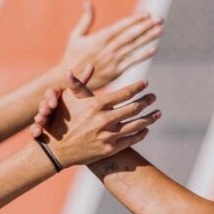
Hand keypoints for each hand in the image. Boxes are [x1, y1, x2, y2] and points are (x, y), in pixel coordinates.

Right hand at [30, 64, 158, 165]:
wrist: (56, 149)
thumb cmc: (62, 120)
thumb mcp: (69, 99)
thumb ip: (81, 82)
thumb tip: (89, 64)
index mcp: (96, 105)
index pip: (124, 93)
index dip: (137, 87)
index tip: (145, 83)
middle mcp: (104, 120)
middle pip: (134, 108)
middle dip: (147, 101)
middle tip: (154, 96)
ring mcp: (108, 136)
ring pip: (136, 125)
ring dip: (150, 118)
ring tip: (158, 112)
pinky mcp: (109, 149)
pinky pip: (131, 140)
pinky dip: (141, 133)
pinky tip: (146, 128)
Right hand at [57, 2, 162, 90]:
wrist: (69, 81)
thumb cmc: (72, 56)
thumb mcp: (76, 36)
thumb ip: (85, 20)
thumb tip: (87, 2)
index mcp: (99, 38)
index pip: (120, 26)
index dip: (134, 20)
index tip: (147, 14)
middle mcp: (107, 49)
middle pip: (130, 35)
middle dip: (145, 26)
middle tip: (159, 19)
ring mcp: (112, 61)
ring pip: (133, 47)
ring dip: (148, 38)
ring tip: (161, 30)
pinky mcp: (115, 72)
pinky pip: (132, 62)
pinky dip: (143, 55)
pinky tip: (154, 48)